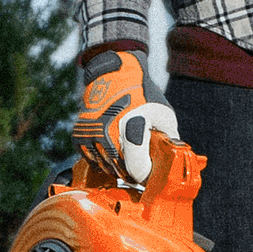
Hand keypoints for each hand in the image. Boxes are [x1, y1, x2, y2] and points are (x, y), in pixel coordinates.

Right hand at [72, 50, 179, 186]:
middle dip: (133, 174)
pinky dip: (102, 161)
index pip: (136, 168)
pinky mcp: (79, 135)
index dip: (145, 177)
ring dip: (117, 168)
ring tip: (127, 159)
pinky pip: (91, 161)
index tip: (151, 176)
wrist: (113, 75)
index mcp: (133, 125)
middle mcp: (109, 131)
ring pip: (105, 168)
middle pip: (121, 171)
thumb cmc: (143, 95)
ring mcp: (92, 134)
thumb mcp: (164, 114)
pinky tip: (112, 153)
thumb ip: (169, 140)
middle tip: (141, 169)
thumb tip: (173, 163)